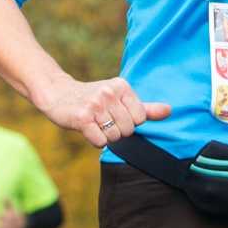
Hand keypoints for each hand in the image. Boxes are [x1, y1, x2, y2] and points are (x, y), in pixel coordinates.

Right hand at [36, 73, 170, 147]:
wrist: (58, 94)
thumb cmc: (94, 99)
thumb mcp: (120, 98)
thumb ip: (146, 107)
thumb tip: (170, 111)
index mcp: (121, 86)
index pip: (141, 118)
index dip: (130, 122)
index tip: (116, 113)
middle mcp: (108, 93)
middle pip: (129, 130)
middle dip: (118, 130)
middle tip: (104, 120)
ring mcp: (94, 105)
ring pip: (115, 137)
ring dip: (106, 136)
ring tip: (95, 123)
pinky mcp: (81, 118)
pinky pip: (100, 142)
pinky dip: (96, 141)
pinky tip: (88, 129)